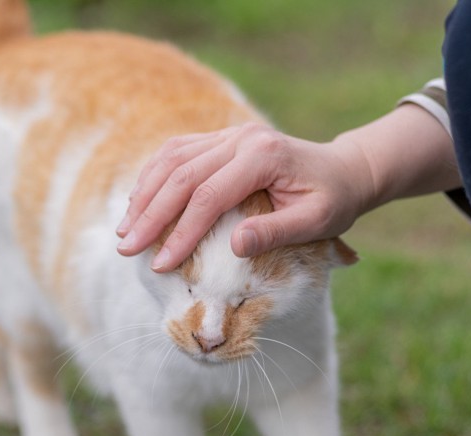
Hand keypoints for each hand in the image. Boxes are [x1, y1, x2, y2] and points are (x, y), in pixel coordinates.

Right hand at [115, 122, 375, 271]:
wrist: (343, 169)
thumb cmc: (333, 201)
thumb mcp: (317, 222)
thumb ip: (277, 231)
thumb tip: (235, 248)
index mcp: (263, 156)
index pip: (209, 196)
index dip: (182, 232)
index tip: (161, 265)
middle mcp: (241, 138)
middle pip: (181, 174)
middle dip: (150, 215)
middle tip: (127, 248)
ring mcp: (229, 134)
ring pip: (172, 158)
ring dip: (145, 193)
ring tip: (126, 228)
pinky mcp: (222, 139)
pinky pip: (178, 152)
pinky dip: (154, 176)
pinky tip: (141, 200)